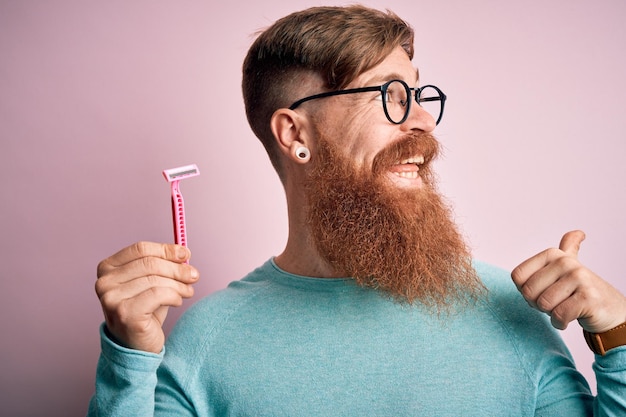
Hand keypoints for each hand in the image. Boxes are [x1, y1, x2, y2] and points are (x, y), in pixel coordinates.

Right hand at [95, 242, 198, 352]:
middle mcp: (104, 282)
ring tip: (187, 291)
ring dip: (179, 285)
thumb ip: (164, 265)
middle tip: (194, 275)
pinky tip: (177, 302)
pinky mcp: (125, 313)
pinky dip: (174, 296)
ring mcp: (112, 299)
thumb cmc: (145, 311)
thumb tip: (184, 252)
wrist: (136, 346)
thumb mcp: (152, 282)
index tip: (186, 254)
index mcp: (107, 268)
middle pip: (150, 263)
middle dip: (177, 269)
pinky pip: (159, 294)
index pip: (141, 249)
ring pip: (156, 279)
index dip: (166, 250)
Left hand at [511, 230, 625, 332]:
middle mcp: (565, 262)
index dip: (526, 290)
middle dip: (538, 304)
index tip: (543, 291)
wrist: (610, 310)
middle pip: (529, 291)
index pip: (518, 276)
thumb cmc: (580, 291)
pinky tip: (569, 319)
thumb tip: (578, 233)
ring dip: (550, 314)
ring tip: (565, 308)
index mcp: (553, 254)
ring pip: (544, 304)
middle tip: (556, 302)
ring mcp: (579, 278)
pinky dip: (560, 323)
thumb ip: (568, 247)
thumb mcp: (570, 268)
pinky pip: (559, 315)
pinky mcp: (588, 297)